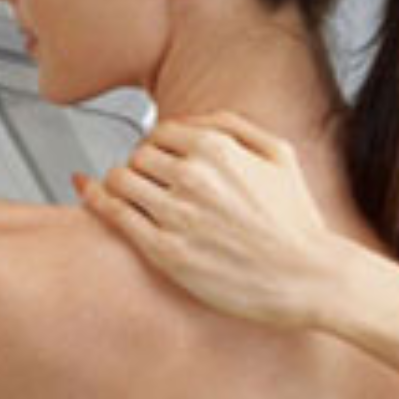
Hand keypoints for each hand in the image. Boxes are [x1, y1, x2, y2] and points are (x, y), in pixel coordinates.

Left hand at [79, 112, 348, 327]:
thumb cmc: (297, 221)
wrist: (309, 278)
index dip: (160, 147)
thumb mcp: (279, 153)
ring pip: (119, 180)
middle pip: (137, 156)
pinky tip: (89, 192)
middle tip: (152, 185)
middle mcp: (192, 177)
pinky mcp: (164, 252)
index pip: (160, 133)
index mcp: (217, 149)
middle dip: (141, 167)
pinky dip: (96, 199)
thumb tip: (188, 121)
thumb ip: (231, 126)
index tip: (163, 162)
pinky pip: (114, 215)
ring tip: (133, 196)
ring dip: (120, 184)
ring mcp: (175, 216)